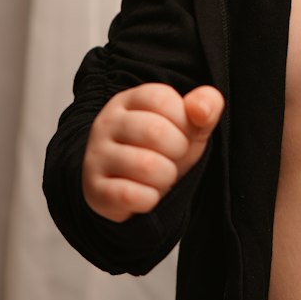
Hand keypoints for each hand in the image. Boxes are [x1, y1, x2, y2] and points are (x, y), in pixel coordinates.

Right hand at [81, 83, 224, 222]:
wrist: (129, 191)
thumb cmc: (163, 151)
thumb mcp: (189, 126)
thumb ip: (206, 107)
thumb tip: (202, 108)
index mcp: (129, 100)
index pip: (163, 99)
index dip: (184, 121)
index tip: (180, 132)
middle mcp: (107, 123)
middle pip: (155, 131)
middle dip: (178, 150)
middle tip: (172, 157)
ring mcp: (96, 156)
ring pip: (146, 166)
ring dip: (166, 177)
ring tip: (159, 175)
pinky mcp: (94, 189)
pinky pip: (130, 195)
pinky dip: (149, 199)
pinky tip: (144, 194)